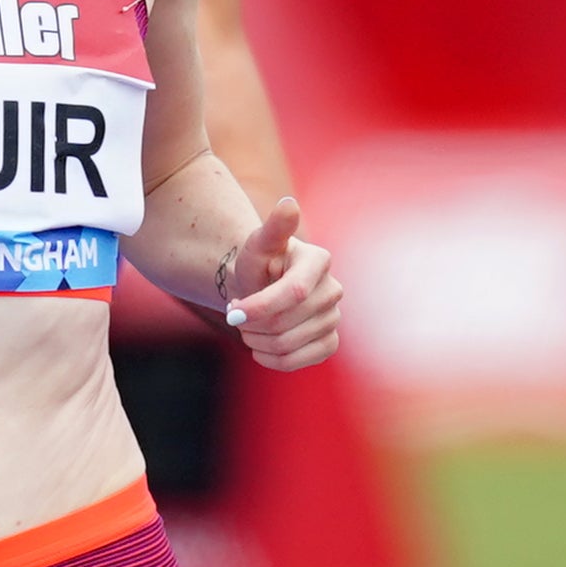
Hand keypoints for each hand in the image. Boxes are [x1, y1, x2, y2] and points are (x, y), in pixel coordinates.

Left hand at [217, 195, 341, 372]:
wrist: (260, 287)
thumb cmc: (257, 263)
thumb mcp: (258, 244)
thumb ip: (273, 228)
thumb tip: (288, 204)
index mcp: (318, 261)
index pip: (293, 294)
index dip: (259, 307)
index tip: (231, 312)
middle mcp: (333, 289)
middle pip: (285, 324)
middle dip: (251, 325)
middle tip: (236, 315)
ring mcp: (334, 317)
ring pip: (287, 345)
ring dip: (256, 341)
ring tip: (247, 327)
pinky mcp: (329, 341)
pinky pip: (299, 362)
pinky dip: (272, 359)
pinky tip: (259, 347)